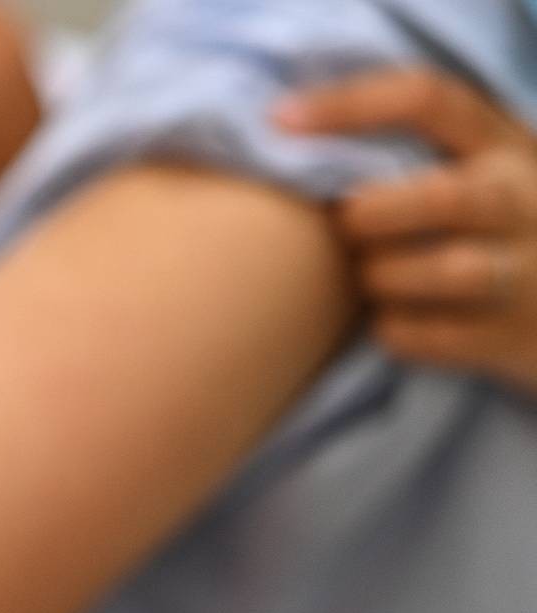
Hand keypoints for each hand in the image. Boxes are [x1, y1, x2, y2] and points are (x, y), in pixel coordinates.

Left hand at [277, 68, 536, 393]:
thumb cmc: (482, 224)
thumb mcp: (469, 166)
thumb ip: (402, 147)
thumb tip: (282, 132)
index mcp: (500, 141)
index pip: (426, 98)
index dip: (348, 105)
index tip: (279, 121)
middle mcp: (521, 198)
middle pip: (440, 197)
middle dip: (369, 214)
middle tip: (343, 226)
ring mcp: (526, 268)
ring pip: (445, 270)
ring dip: (382, 276)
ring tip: (368, 277)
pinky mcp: (513, 334)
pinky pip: (432, 335)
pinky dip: (395, 330)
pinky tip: (389, 320)